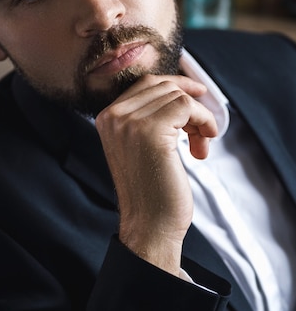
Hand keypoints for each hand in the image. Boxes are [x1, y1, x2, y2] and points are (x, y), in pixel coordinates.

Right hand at [95, 75, 217, 274]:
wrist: (149, 226)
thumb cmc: (151, 191)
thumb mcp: (141, 146)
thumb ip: (149, 117)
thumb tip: (180, 89)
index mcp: (106, 118)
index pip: (146, 83)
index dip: (176, 86)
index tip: (198, 95)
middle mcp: (113, 116)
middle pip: (163, 86)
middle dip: (190, 103)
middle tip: (202, 130)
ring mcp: (129, 122)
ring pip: (178, 96)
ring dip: (199, 119)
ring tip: (200, 146)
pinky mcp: (150, 130)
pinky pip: (188, 107)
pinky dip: (204, 122)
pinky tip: (202, 149)